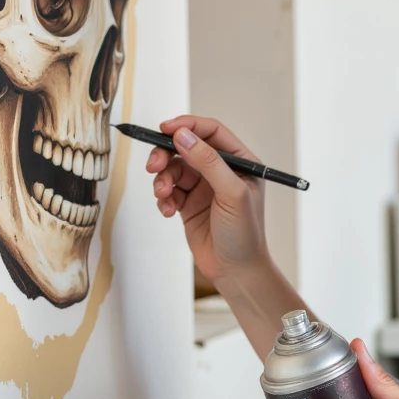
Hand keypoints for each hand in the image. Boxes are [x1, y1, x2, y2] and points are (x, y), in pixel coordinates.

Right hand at [148, 114, 268, 285]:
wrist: (236, 271)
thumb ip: (208, 162)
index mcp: (240, 162)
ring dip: (163, 180)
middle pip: (185, 147)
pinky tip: (168, 212)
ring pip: (173, 169)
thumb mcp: (231, 193)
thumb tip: (183, 135)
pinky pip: (168, 190)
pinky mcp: (188, 203)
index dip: (187, 126)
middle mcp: (221, 171)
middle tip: (153, 166)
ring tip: (164, 196)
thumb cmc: (244, 234)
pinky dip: (163, 198)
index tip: (165, 129)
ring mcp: (203, 187)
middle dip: (166, 154)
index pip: (211, 132)